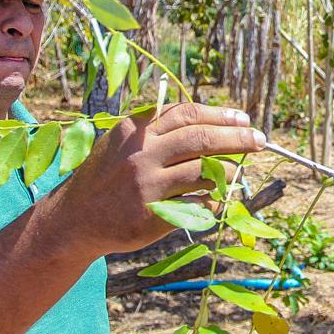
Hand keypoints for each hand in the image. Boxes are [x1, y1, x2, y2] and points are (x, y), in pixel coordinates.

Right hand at [50, 103, 264, 256]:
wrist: (73, 219)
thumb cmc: (106, 176)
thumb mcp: (122, 142)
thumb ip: (156, 128)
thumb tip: (208, 121)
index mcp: (136, 130)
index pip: (186, 114)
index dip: (219, 115)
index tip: (243, 120)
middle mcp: (142, 154)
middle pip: (200, 139)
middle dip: (236, 139)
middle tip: (260, 141)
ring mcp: (147, 185)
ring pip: (203, 171)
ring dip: (228, 171)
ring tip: (237, 173)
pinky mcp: (152, 214)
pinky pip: (196, 202)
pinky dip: (212, 199)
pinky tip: (217, 198)